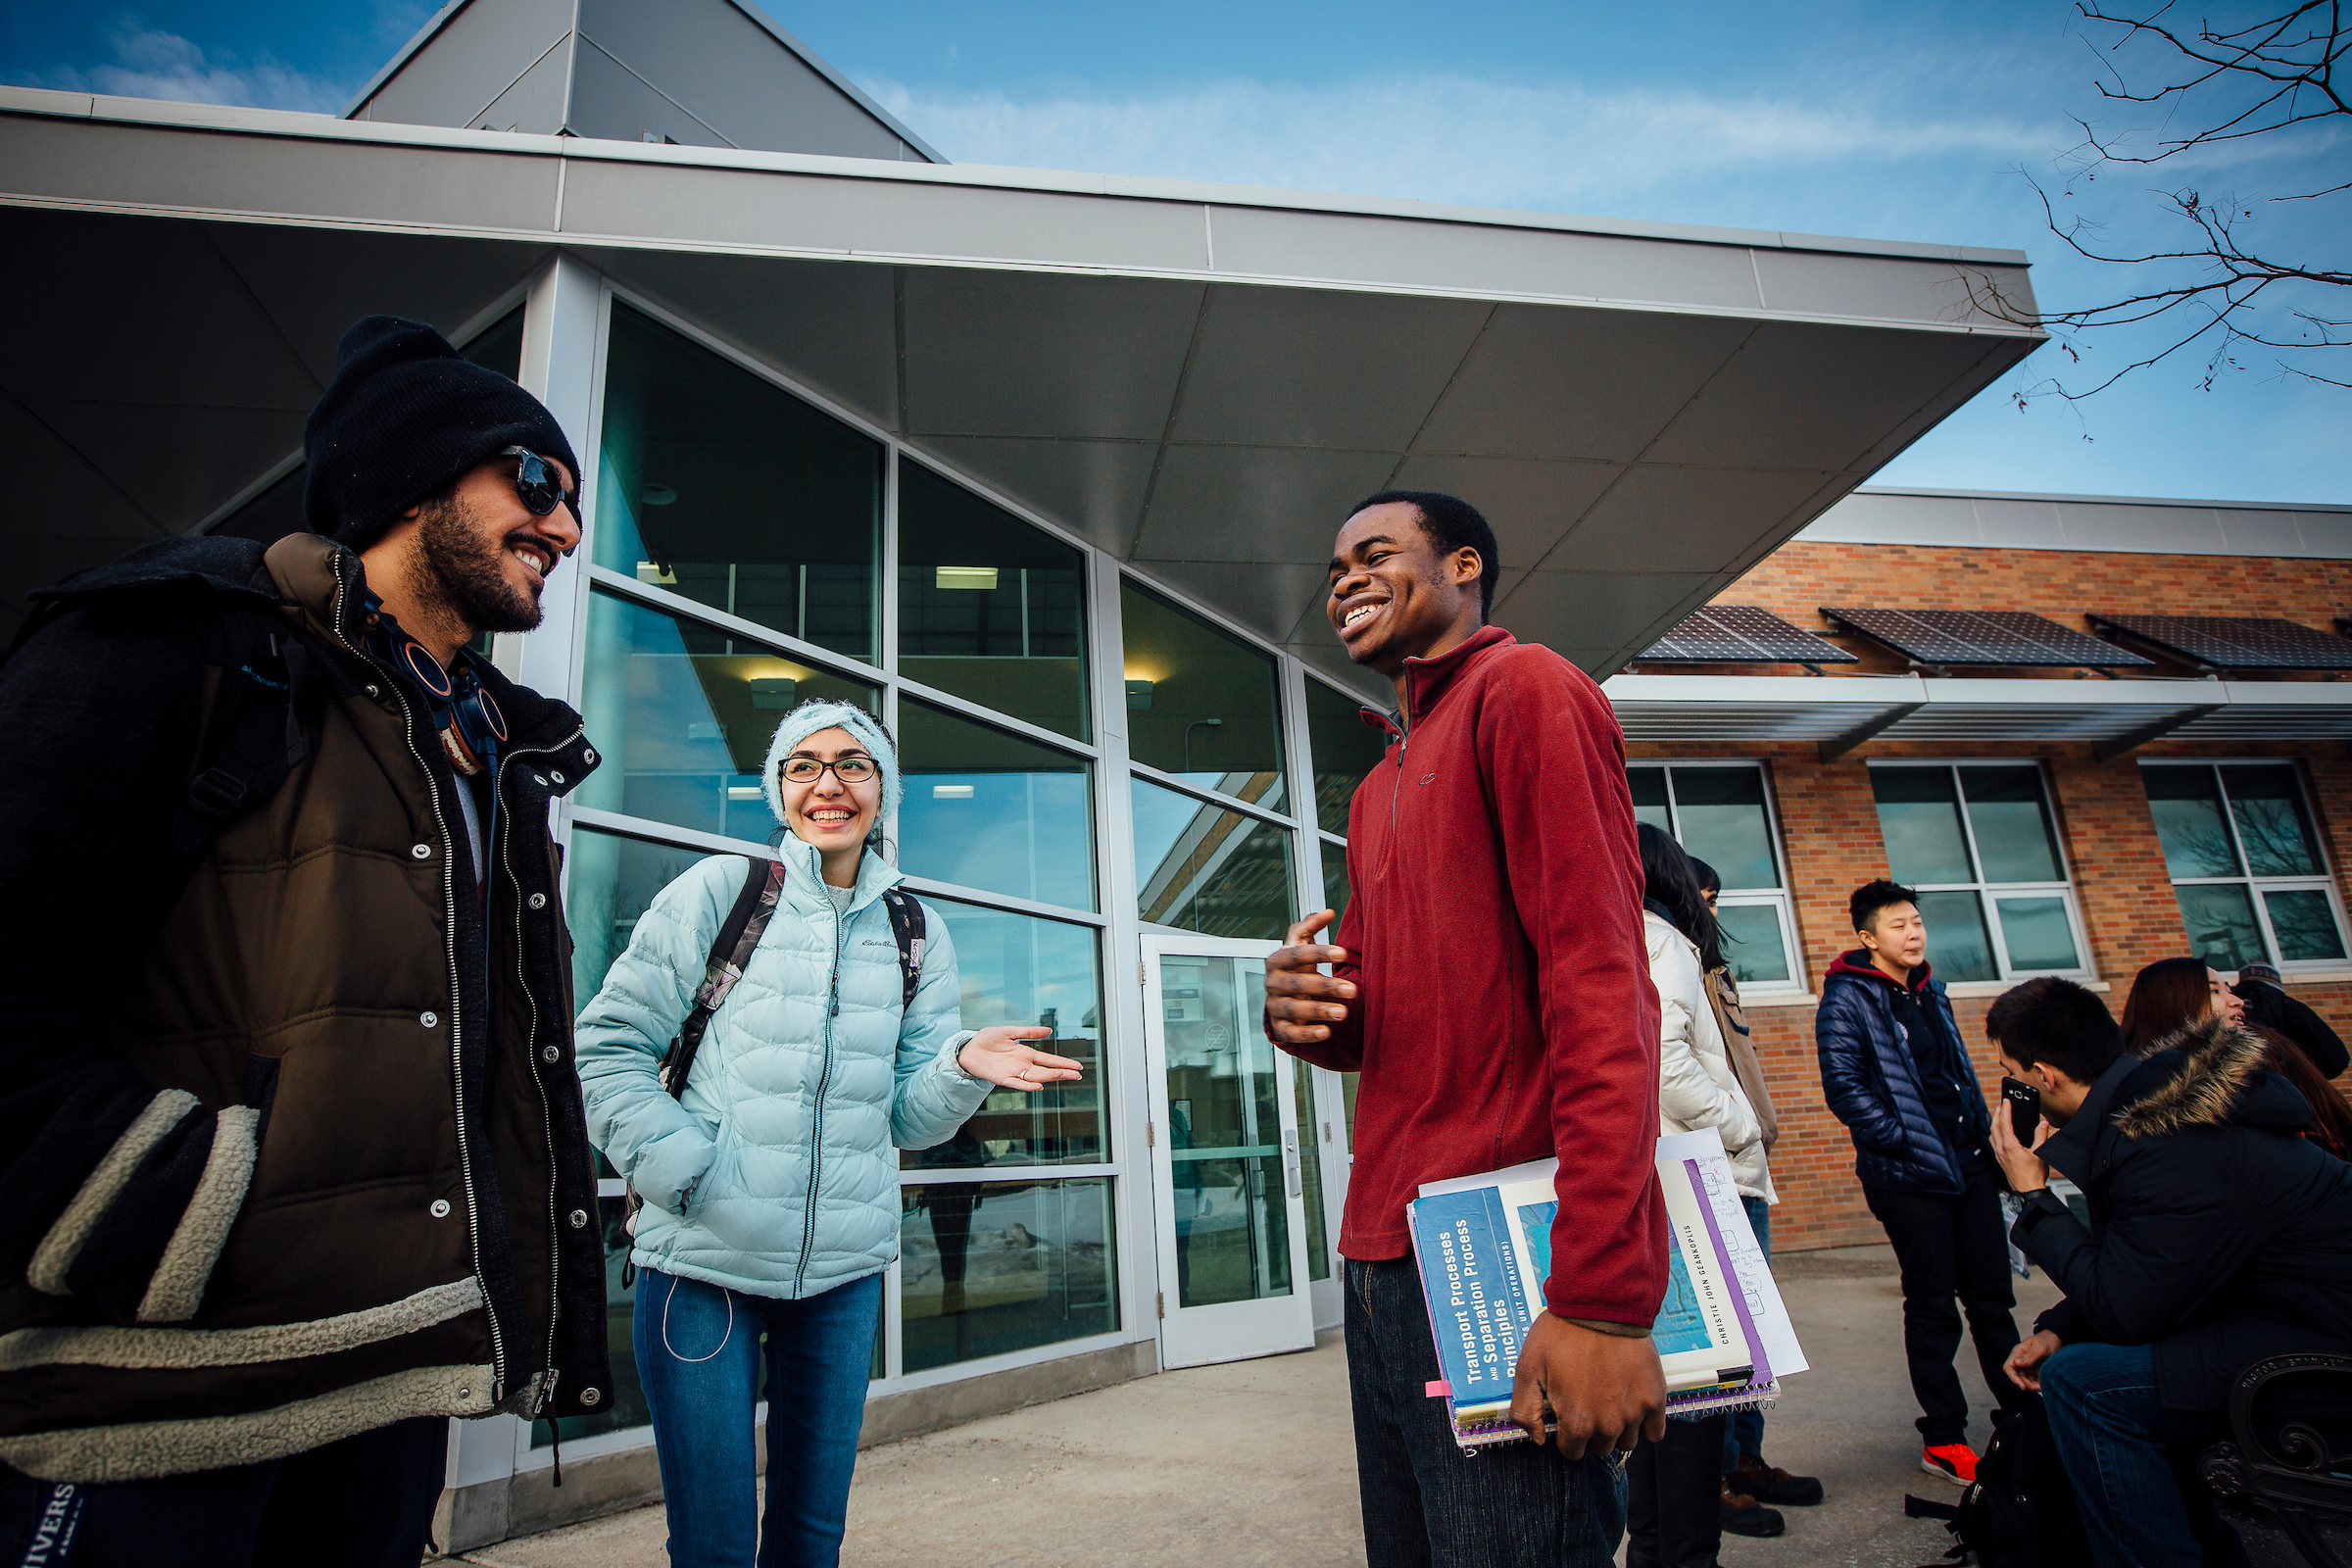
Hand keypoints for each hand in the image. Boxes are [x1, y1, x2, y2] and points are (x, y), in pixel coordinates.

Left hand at [957, 1027, 1083, 1090]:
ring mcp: (1013, 1073)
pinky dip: (1027, 1085)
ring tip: (1062, 1075)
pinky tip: (1039, 1085)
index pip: (1049, 1059)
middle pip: (1046, 1070)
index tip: (1077, 1066)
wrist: (969, 1049)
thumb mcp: (1009, 1031)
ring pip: (1035, 1077)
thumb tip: (1049, 1031)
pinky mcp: (1002, 1078)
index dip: (1063, 1063)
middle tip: (1077, 1075)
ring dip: (1049, 1077)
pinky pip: (1017, 1083)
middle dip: (1062, 1072)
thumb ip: (1028, 1032)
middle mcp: (1022, 1065)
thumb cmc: (987, 1039)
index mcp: (1026, 1054)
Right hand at [1264, 910, 1355, 1043]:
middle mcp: (1272, 983)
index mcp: (1276, 960)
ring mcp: (1274, 1006)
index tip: (1343, 953)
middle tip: (1353, 989)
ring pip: (1294, 1010)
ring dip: (1319, 1011)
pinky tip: (1326, 1032)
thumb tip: (1328, 912)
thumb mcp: (1301, 945)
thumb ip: (1311, 926)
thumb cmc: (1297, 967)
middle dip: (1326, 986)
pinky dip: (1308, 1034)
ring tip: (1343, 1012)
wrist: (1284, 996)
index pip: (1295, 955)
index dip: (1318, 953)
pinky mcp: (1279, 1028)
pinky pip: (1291, 1033)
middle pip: (1298, 984)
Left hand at [1509, 1312, 1667, 1458]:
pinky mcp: (1654, 1399)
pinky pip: (1655, 1432)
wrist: (1600, 1305)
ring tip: (1609, 1399)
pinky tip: (1632, 1405)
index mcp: (1577, 1422)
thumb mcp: (1527, 1369)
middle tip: (1588, 1401)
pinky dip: (1646, 1424)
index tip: (1568, 1414)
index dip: (1567, 1434)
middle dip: (1592, 1431)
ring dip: (1618, 1428)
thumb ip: (1525, 1411)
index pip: (1573, 1452)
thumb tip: (1539, 1439)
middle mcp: (1608, 1425)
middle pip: (1600, 1447)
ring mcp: (1634, 1413)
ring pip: (1626, 1441)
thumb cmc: (1562, 1334)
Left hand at [1989, 1099, 2049, 1193]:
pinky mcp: (2000, 1160)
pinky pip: (1993, 1142)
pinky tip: (1999, 1133)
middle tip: (2001, 1105)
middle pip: (1995, 1126)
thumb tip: (2044, 1124)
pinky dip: (1995, 1133)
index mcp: (2010, 1145)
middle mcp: (2001, 1149)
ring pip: (1992, 1134)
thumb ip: (2041, 1136)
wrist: (2027, 1191)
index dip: (2005, 1110)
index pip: (2005, 1122)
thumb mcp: (2040, 1153)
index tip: (2006, 1100)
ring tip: (1998, 1116)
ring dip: (1994, 1123)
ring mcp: (1999, 1155)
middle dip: (1997, 1114)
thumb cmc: (2034, 1175)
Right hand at [2007, 1329, 2062, 1390]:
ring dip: (2033, 1386)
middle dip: (2027, 1384)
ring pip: (2026, 1381)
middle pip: (2018, 1377)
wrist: (2057, 1339)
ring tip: (2044, 1387)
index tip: (2023, 1386)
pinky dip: (2039, 1384)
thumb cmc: (2048, 1341)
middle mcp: (2021, 1361)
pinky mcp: (2035, 1370)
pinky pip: (2034, 1380)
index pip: (2009, 1367)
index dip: (2013, 1378)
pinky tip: (2046, 1385)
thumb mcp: (2040, 1347)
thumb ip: (2029, 1356)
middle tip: (2039, 1388)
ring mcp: (2028, 1366)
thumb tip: (2017, 1363)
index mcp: (2018, 1353)